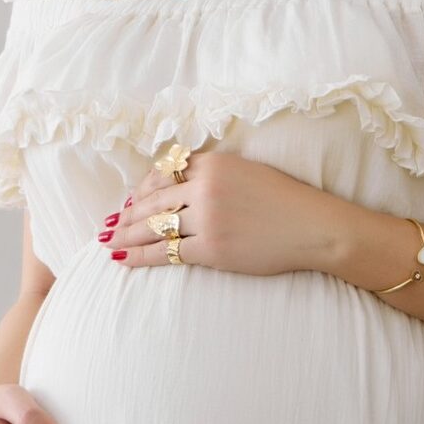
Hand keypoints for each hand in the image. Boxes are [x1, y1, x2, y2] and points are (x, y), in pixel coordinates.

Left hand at [101, 151, 344, 275]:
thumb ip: (214, 174)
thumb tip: (176, 187)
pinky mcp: (213, 248)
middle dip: (127, 214)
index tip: (130, 199)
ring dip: (126, 235)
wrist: (314, 228)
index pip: (164, 173)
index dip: (141, 188)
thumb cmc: (286, 201)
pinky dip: (140, 257)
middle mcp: (207, 187)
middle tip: (109, 224)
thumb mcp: (248, 172)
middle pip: (153, 200)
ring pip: (154, 226)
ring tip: (109, 241)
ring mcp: (208, 219)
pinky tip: (124, 260)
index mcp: (215, 163)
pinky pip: (166, 253)